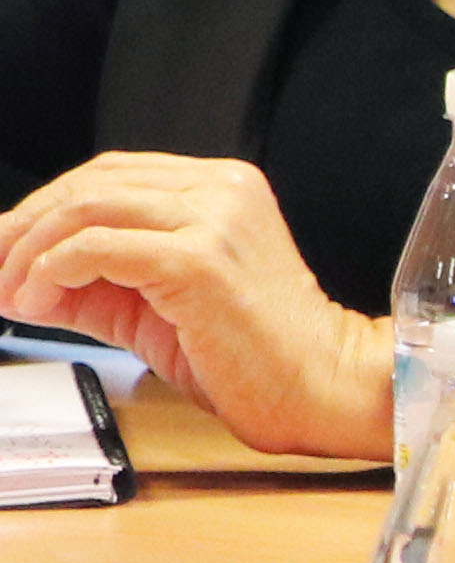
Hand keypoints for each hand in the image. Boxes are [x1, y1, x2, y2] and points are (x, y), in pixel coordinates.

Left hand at [0, 154, 391, 457]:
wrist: (316, 387)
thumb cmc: (250, 353)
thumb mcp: (154, 303)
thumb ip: (93, 279)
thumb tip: (19, 275)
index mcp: (220, 188)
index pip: (108, 175)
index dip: (44, 210)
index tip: (7, 252)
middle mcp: (220, 190)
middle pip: (90, 183)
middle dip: (26, 228)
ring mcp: (213, 220)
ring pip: (86, 208)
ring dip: (32, 253)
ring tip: (18, 294)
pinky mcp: (199, 259)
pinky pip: (97, 248)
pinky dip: (54, 271)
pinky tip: (43, 300)